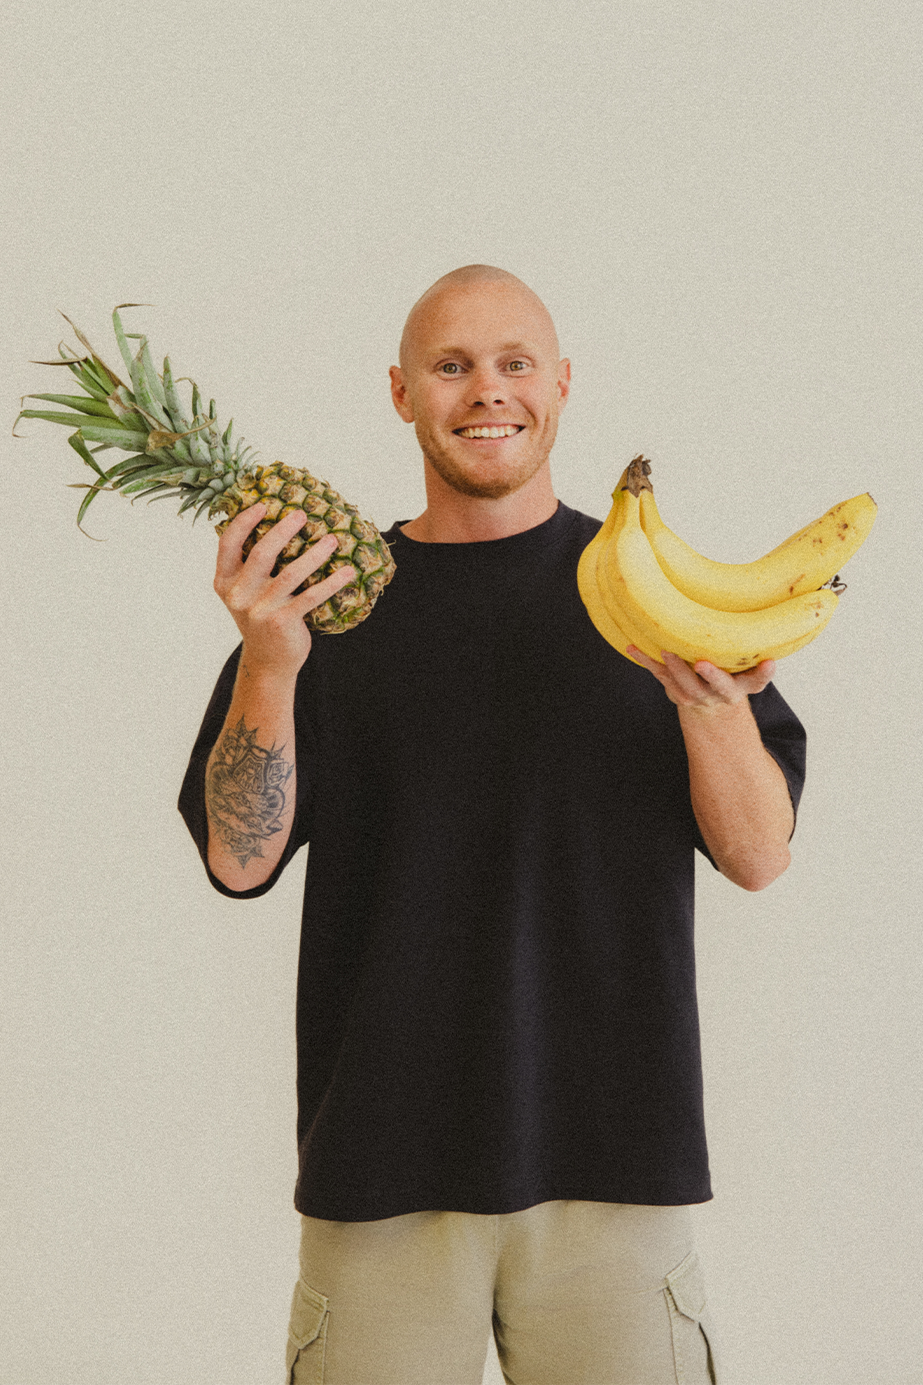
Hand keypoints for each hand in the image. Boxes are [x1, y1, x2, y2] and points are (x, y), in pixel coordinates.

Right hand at [214, 503, 355, 680]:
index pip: (228, 544)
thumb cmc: (261, 616)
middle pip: (261, 553)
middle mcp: (239, 594)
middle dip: (283, 530)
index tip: (262, 504)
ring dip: (315, 554)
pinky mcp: (282, 622)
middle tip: (302, 514)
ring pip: (291, 573)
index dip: (243, 521)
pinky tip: (347, 572)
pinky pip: (311, 597)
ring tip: (333, 540)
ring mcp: (260, 610)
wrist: (268, 660)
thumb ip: (250, 565)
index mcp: (225, 581)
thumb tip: (277, 522)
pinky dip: (332, 583)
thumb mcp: (245, 591)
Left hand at [625, 646, 775, 711]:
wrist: (710, 705)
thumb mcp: (744, 669)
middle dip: (711, 676)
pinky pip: (661, 676)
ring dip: (675, 669)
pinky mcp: (676, 691)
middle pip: (718, 686)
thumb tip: (759, 613)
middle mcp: (721, 693)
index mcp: (743, 685)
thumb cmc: (729, 676)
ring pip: (686, 685)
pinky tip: (632, 647)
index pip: (758, 682)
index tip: (769, 663)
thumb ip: (748, 654)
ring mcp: (698, 696)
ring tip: (665, 651)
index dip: (764, 674)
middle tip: (702, 664)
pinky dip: (646, 661)